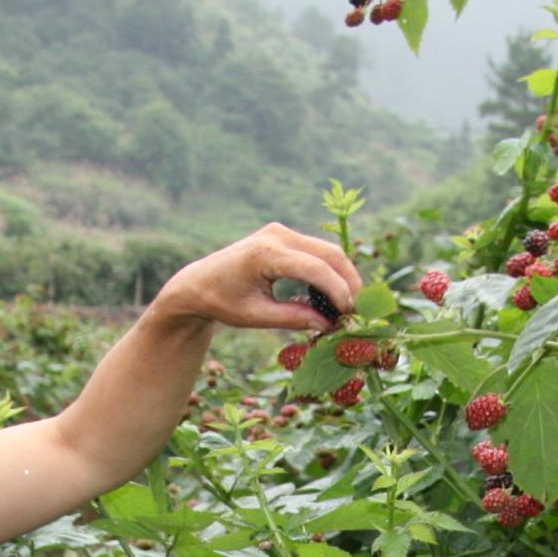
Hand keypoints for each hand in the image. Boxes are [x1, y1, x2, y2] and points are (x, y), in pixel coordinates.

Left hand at [155, 223, 363, 335]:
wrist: (200, 282)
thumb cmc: (222, 302)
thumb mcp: (255, 317)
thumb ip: (292, 319)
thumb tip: (329, 324)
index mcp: (265, 254)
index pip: (315, 269)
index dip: (338, 291)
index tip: (349, 315)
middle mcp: (277, 236)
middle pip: (330, 254)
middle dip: (349, 282)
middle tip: (358, 311)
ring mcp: (282, 232)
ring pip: (328, 251)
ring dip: (343, 277)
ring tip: (347, 307)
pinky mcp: (285, 236)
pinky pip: (317, 252)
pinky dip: (330, 272)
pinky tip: (332, 296)